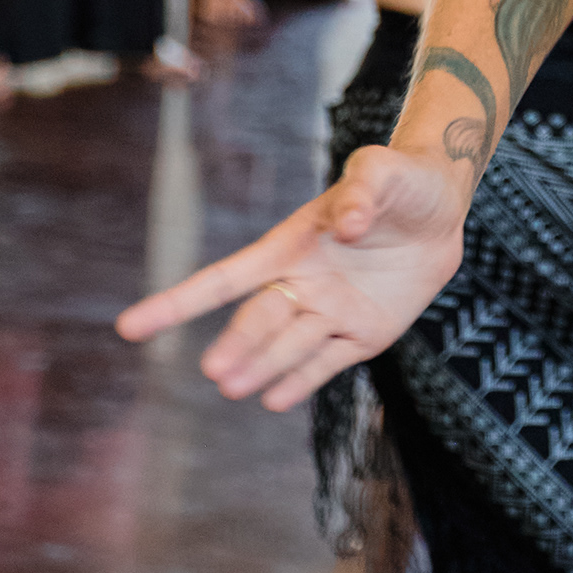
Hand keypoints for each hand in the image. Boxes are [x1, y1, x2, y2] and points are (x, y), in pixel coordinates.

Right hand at [115, 144, 465, 407]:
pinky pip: (330, 361)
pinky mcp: (366, 333)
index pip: (225, 279)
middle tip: (216, 370)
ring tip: (235, 387)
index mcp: (291, 246)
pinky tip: (276, 399)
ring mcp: (333, 312)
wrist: (443, 209)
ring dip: (264, 366)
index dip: (177, 303)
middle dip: (239, 343)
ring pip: (289, 345)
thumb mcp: (383, 172)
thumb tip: (346, 225)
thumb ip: (363, 192)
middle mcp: (304, 284)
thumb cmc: (402, 182)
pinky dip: (304, 380)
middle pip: (260, 319)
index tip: (130, 327)